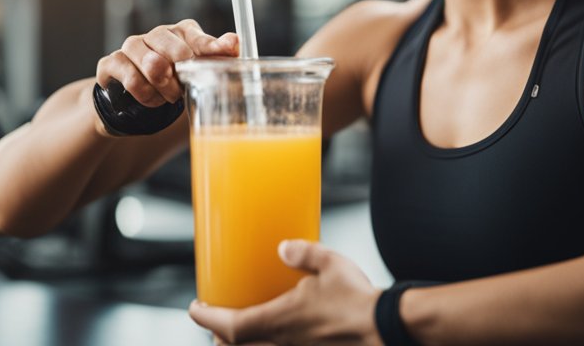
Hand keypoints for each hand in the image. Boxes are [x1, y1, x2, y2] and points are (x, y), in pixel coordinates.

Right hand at [95, 20, 237, 107]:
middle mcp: (157, 34)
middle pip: (175, 49)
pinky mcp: (111, 62)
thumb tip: (235, 41)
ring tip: (167, 98)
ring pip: (153, 65)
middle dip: (183, 76)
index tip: (227, 50)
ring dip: (164, 89)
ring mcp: (132, 46)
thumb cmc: (173, 82)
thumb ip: (220, 58)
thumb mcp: (200, 73)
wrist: (136, 100)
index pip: (198, 36)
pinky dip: (145, 95)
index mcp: (182, 32)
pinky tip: (150, 100)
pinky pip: (131, 79)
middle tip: (182, 91)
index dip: (212, 47)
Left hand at [188, 240, 383, 344]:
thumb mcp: (330, 264)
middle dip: (221, 338)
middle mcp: (283, 344)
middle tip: (217, 322)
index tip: (195, 308)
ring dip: (244, 345)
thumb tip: (284, 247)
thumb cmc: (359, 300)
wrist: (388, 330)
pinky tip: (280, 336)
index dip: (206, 319)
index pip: (229, 326)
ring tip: (243, 332)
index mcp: (279, 321)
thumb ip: (303, 253)